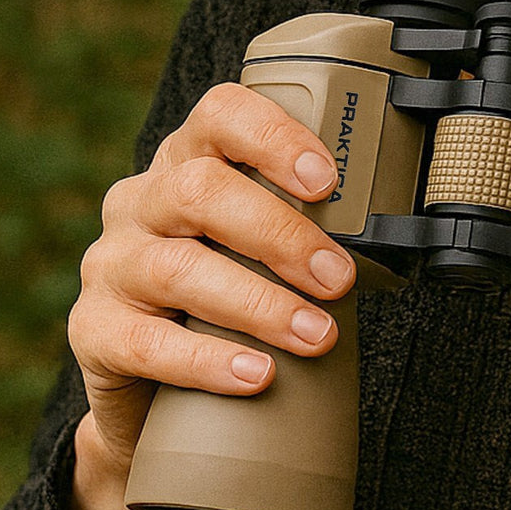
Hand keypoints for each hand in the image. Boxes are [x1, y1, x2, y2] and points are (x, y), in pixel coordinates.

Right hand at [65, 83, 356, 509]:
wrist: (161, 393)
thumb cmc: (236, 301)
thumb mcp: (271, 252)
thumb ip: (320, 229)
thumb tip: (416, 222)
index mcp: (190, 163)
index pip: (220, 116)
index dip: (274, 137)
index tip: (328, 179)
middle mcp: (142, 202)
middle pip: (200, 191)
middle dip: (281, 233)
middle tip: (339, 277)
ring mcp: (112, 266)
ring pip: (176, 268)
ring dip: (259, 302)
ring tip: (317, 335)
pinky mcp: (94, 333)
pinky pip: (142, 342)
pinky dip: (206, 360)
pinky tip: (255, 375)